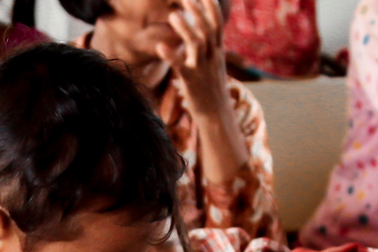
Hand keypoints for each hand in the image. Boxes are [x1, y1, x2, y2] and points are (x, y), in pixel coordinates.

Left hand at [155, 0, 229, 115]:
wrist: (217, 115)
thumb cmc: (211, 89)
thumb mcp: (213, 66)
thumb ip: (209, 49)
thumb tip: (203, 35)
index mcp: (217, 53)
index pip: (217, 25)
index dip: (212, 9)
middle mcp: (212, 58)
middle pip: (208, 29)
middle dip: (197, 11)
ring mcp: (203, 69)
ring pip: (197, 44)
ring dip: (185, 28)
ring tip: (172, 15)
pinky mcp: (192, 82)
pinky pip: (181, 67)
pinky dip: (171, 55)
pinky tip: (160, 46)